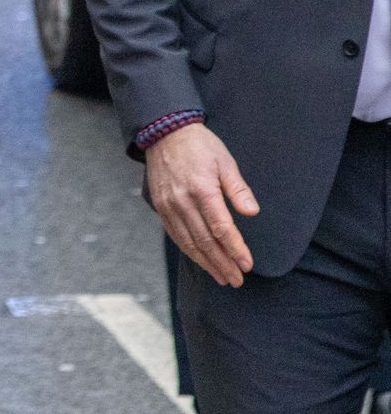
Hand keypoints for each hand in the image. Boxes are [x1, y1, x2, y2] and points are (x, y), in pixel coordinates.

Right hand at [145, 122, 257, 288]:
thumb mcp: (226, 162)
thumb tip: (252, 213)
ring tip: (221, 277)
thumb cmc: (200, 146)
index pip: (221, 228)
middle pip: (204, 241)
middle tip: (236, 279)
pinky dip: (189, 250)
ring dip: (206, 262)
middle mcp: (182, 202)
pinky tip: (200, 260)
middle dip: (222, 263)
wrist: (165, 134)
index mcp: (202, 190)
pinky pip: (175, 234)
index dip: (235, 249)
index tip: (247, 264)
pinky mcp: (161, 207)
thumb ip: (238, 189)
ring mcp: (169, 206)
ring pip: (188, 242)